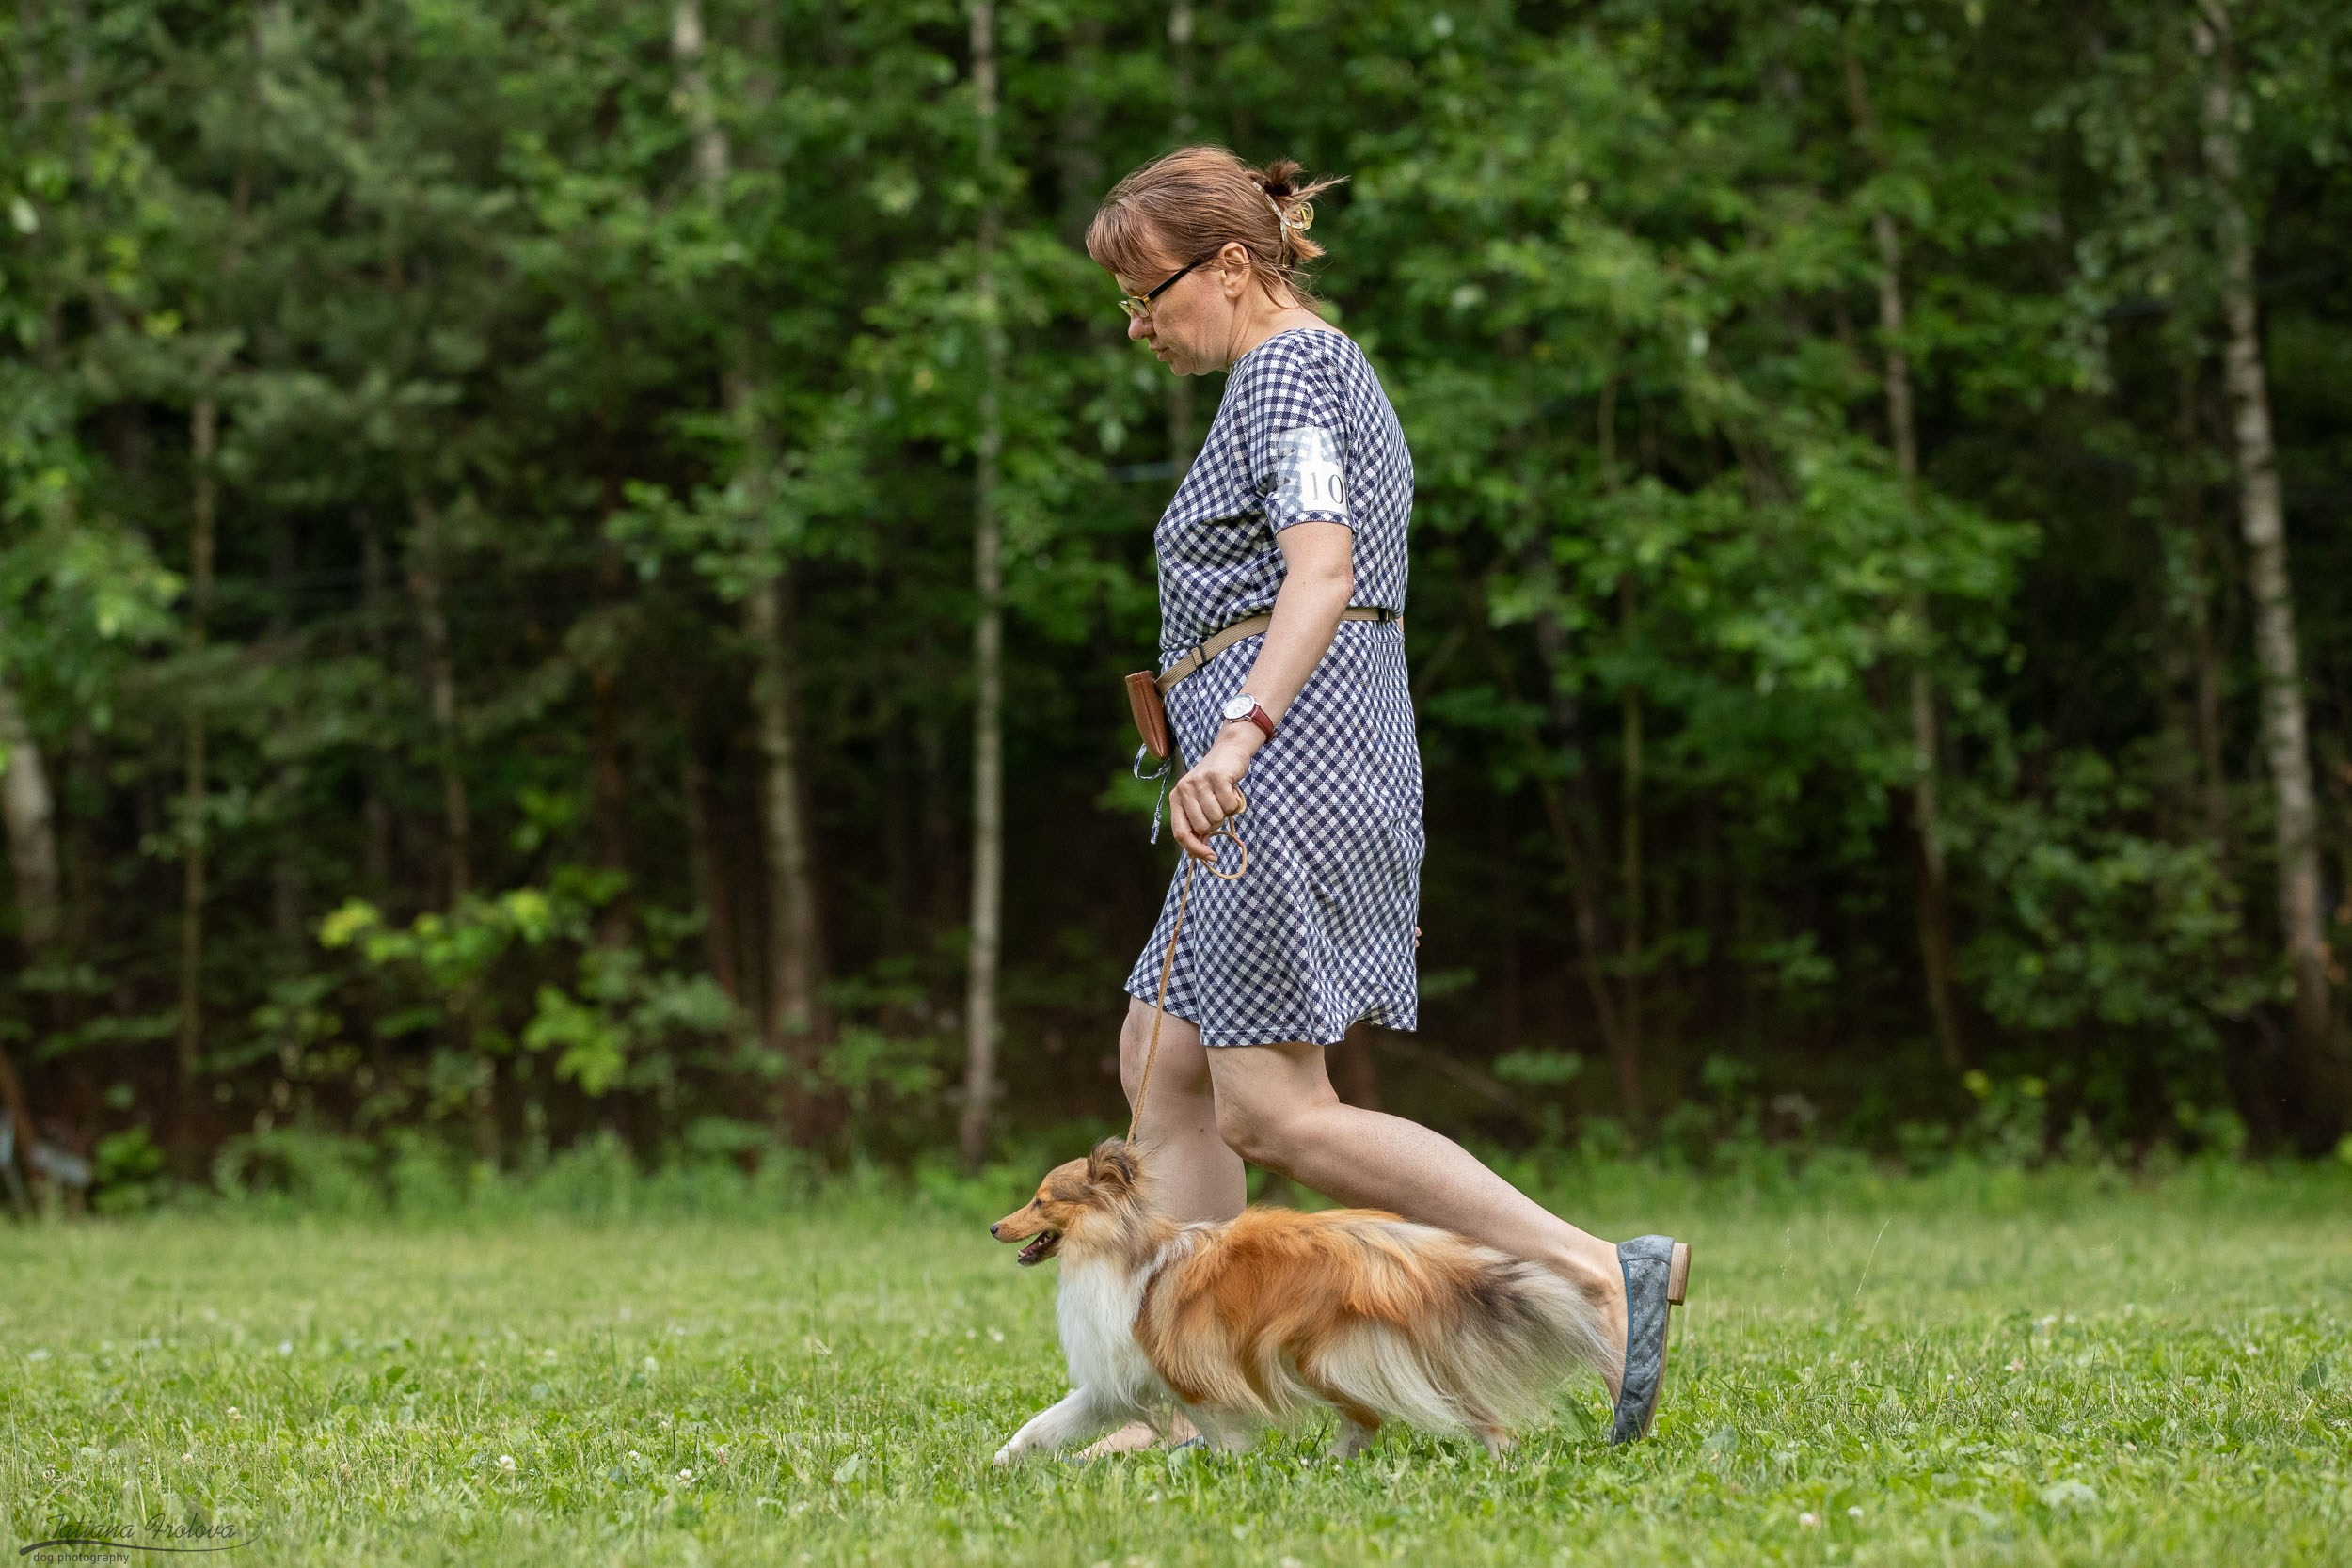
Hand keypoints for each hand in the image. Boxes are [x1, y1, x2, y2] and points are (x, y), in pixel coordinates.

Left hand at [1169, 732, 1252, 861]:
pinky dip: (1235, 802)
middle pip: (1203, 827)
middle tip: (1219, 805)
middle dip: (1216, 822)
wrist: (1229, 750)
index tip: (1211, 857)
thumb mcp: (1200, 800)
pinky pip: (1229, 805)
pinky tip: (1232, 789)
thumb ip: (1197, 822)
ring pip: (1217, 817)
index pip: (1181, 833)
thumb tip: (1201, 851)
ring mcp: (1199, 782)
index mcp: (1176, 798)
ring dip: (1227, 810)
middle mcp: (1184, 789)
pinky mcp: (1217, 777)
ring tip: (1224, 795)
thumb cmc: (1215, 781)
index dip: (1195, 849)